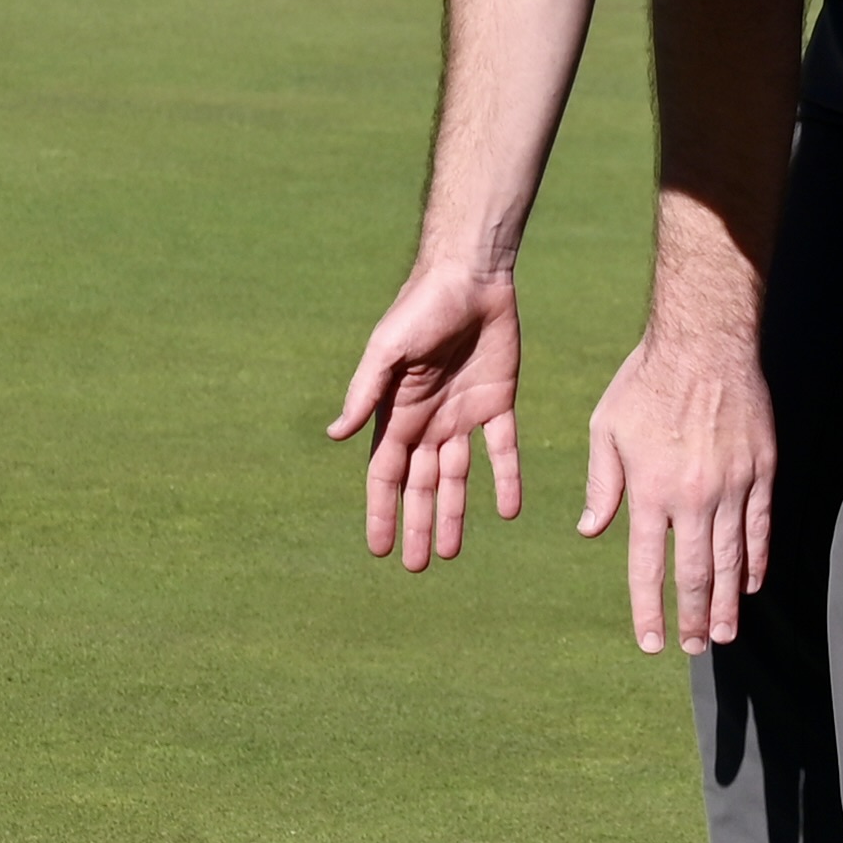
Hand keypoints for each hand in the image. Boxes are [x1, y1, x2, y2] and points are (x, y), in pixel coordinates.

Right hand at [323, 258, 521, 569]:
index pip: (385, 476)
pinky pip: (502, 450)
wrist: (471, 275)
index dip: (381, 512)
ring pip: (458, 478)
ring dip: (455, 513)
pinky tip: (508, 512)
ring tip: (453, 553)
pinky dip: (506, 479)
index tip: (378, 550)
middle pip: (420, 486)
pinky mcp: (498, 402)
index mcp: (397, 413)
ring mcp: (463, 414)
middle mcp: (428, 421)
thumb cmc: (421, 306)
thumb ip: (366, 393)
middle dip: (416, 525)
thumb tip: (335, 436)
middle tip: (416, 567)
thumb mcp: (387, 349)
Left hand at [575, 329, 775, 652]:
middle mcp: (692, 496)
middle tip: (692, 648)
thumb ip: (602, 484)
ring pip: (731, 559)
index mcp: (649, 490)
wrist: (705, 341)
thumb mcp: (606, 428)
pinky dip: (756, 561)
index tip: (652, 642)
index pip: (646, 565)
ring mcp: (732, 486)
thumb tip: (591, 530)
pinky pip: (760, 527)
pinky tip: (751, 585)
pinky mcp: (762, 471)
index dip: (649, 609)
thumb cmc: (646, 381)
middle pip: (695, 573)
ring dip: (726, 602)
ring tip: (723, 634)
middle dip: (692, 617)